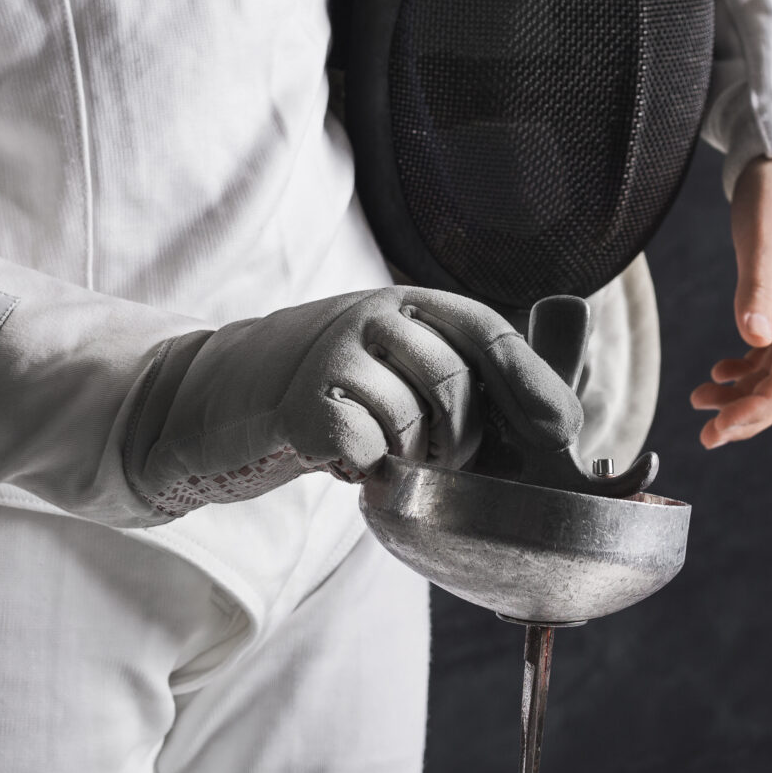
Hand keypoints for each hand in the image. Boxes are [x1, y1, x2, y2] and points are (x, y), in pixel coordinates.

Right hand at [120, 287, 581, 516]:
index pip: (488, 331)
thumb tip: (554, 425)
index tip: (563, 431)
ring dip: (407, 457)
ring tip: (377, 452)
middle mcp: (373, 314)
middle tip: (434, 459)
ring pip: (412, 420)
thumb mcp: (390, 367)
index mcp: (407, 303)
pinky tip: (341, 460)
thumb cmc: (320, 392)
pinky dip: (365, 469)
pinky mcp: (301, 400)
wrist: (207, 397)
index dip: (532, 383)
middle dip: (460, 439)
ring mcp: (333, 351)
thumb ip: (457, 380)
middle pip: (455, 383)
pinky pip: (368, 448)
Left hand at [691, 156, 771, 447]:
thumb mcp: (762, 237)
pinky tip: (719, 372)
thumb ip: (757, 287)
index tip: (721, 429)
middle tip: (707, 438)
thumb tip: (753, 339)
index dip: (757, 411)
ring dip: (741, 397)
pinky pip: (769, 354)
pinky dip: (744, 371)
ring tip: (700, 403)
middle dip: (748, 417)